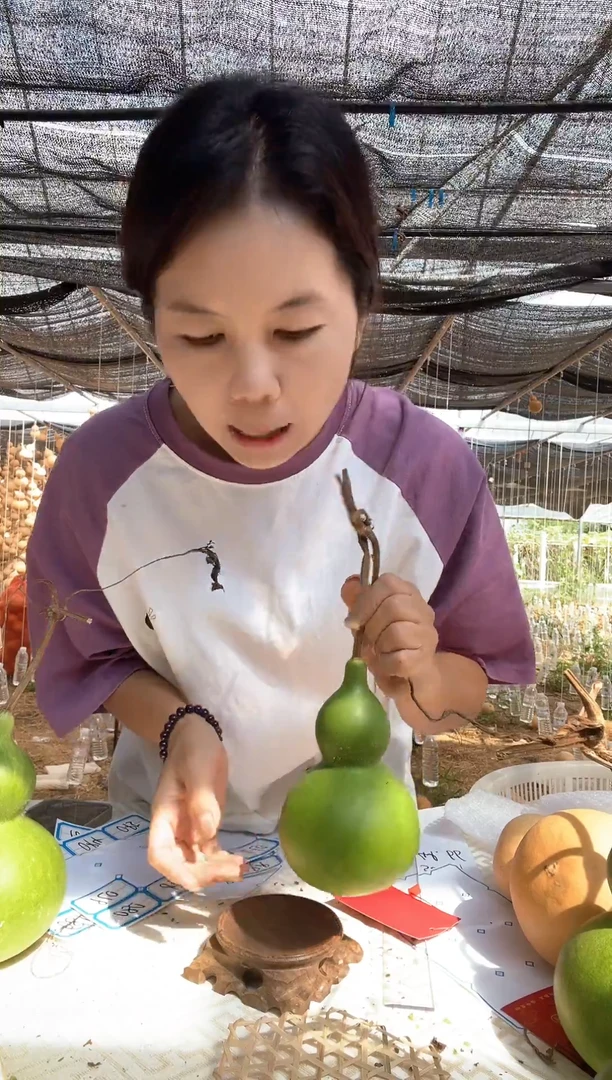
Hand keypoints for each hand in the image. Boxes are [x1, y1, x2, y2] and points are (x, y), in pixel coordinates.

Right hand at [148, 716, 243, 890]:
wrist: (198, 736)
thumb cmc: (193, 750)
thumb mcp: (198, 769)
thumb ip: (201, 800)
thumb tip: (207, 832)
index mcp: (164, 816)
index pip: (160, 854)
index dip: (175, 872)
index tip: (198, 880)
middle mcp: (174, 829)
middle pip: (180, 864)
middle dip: (203, 873)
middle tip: (232, 871)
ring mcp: (189, 830)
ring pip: (197, 862)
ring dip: (215, 871)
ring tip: (241, 869)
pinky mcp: (205, 827)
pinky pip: (210, 853)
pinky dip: (222, 862)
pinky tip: (240, 864)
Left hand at [341, 573, 438, 698]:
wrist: (409, 677)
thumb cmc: (386, 644)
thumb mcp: (367, 619)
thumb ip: (358, 601)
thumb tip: (350, 584)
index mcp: (407, 594)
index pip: (388, 583)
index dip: (366, 601)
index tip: (353, 621)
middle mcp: (423, 610)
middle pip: (393, 606)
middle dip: (371, 626)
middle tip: (368, 640)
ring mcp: (427, 635)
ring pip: (396, 632)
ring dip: (379, 646)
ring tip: (379, 652)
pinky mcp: (425, 660)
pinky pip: (399, 659)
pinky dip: (385, 665)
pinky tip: (386, 665)